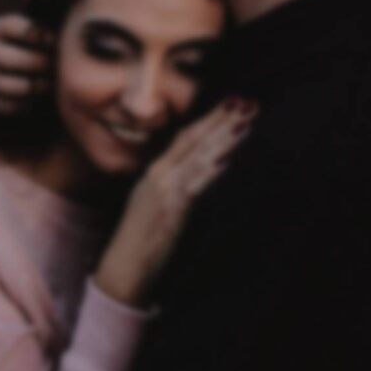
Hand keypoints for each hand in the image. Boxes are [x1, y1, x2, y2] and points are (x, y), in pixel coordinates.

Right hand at [0, 14, 53, 114]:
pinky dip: (19, 104)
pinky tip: (37, 102)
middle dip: (31, 62)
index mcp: (1, 28)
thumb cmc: (53, 50)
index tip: (54, 41)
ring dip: (27, 85)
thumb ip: (50, 9)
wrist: (48, 80)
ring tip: (50, 86)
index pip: (6, 25)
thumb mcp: (54, 29)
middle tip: (53, 66)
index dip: (30, 33)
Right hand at [95, 99, 257, 305]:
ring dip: (223, 138)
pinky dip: (211, 170)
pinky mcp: (172, 209)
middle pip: (195, 140)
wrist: (124, 268)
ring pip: (199, 157)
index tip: (232, 103)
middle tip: (247, 102)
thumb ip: (173, 181)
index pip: (186, 136)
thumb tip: (197, 169)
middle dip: (222, 119)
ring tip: (244, 121)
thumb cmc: (140, 239)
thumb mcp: (153, 201)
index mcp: (156, 171)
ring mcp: (165, 190)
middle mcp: (160, 174)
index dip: (210, 118)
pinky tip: (226, 158)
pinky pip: (194, 185)